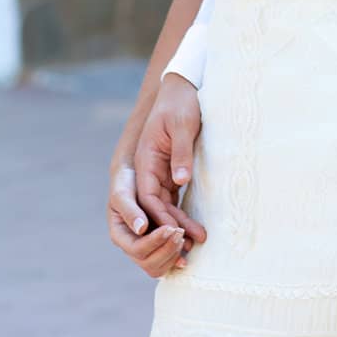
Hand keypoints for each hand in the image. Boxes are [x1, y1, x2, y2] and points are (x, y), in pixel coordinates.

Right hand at [107, 163, 187, 276]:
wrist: (133, 173)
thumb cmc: (125, 181)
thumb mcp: (123, 192)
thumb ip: (129, 210)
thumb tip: (141, 229)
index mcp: (120, 234)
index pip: (137, 249)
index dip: (155, 242)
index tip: (170, 229)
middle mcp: (132, 243)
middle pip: (149, 263)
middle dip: (167, 250)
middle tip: (181, 235)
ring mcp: (145, 243)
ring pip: (160, 263)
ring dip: (175, 254)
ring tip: (187, 240)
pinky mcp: (158, 238)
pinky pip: (169, 253)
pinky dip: (180, 250)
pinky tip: (192, 244)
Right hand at [134, 73, 206, 248]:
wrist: (183, 89)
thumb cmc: (181, 102)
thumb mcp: (183, 122)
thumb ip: (180, 151)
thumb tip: (181, 180)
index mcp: (144, 158)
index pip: (143, 194)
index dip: (153, 215)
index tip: (167, 231)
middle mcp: (146, 172)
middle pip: (148, 211)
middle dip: (166, 231)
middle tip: (185, 246)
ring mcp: (157, 177)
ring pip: (159, 213)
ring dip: (174, 232)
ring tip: (193, 248)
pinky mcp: (169, 179)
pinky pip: (170, 207)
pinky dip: (180, 222)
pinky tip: (194, 235)